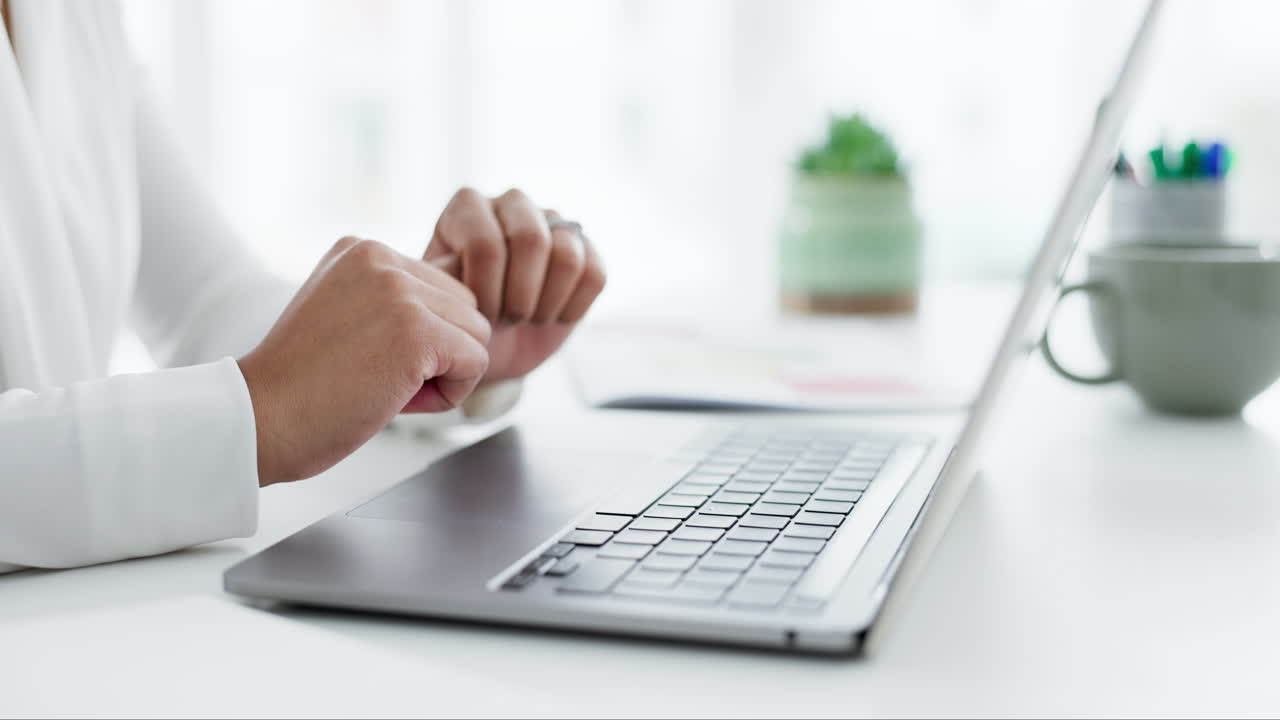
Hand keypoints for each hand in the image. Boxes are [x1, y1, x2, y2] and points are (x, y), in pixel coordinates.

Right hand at [238, 237, 490, 485]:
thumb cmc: (302, 384)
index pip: (441, 290)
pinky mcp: (417, 332)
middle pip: (466, 308)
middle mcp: (381, 258)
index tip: (362, 357)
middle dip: (438, 353)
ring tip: (383, 386)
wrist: (259, 420)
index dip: (418, 339)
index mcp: (362, 249)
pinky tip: (397, 399)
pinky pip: (476, 363)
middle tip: (377, 377)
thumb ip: (393, 300)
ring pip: (476, 335)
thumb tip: (467, 310)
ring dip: (443, 374)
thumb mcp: (346, 314)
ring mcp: (400, 293)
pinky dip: (448, 394)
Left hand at [424, 188, 605, 381]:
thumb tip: (456, 263)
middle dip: (519, 297)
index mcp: (468, 206)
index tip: (476, 317)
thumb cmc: (458, 319)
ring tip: (526, 318)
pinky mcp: (586, 248)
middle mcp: (512, 203)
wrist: (492, 344)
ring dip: (545, 304)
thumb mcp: (439, 301)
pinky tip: (551, 316)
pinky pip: (595, 275)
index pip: (487, 244)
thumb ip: (443, 278)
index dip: (486, 292)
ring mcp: (553, 221)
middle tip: (506, 319)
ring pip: (567, 258)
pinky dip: (572, 308)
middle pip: (532, 241)